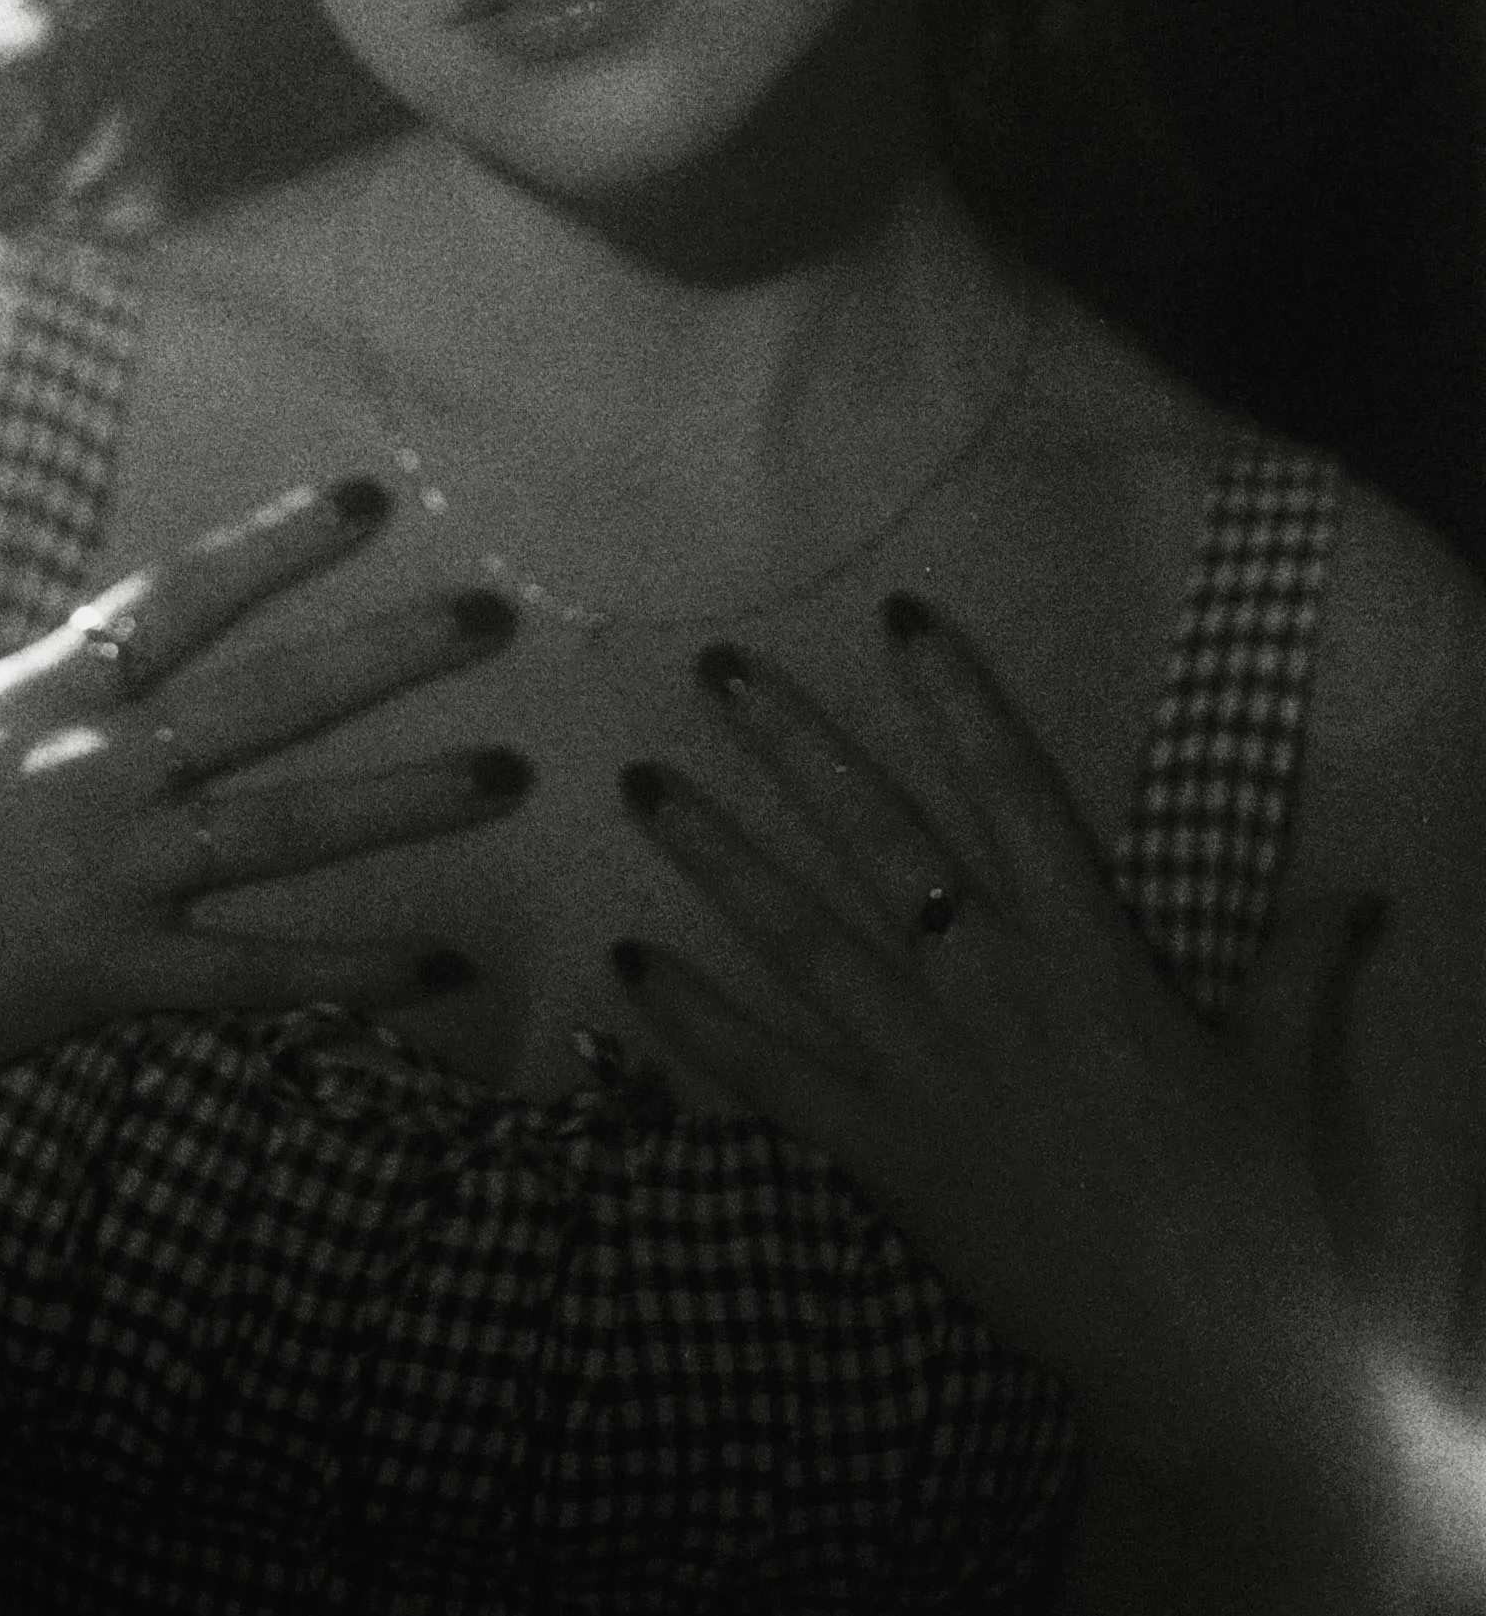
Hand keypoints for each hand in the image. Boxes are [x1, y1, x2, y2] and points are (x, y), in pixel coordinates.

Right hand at [0, 472, 526, 1149]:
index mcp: (34, 698)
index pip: (178, 597)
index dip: (278, 543)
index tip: (370, 497)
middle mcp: (89, 775)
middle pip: (266, 701)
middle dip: (387, 653)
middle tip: (497, 616)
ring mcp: (106, 880)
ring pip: (284, 832)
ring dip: (405, 804)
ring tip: (511, 777)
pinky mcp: (108, 980)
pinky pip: (253, 975)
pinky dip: (351, 971)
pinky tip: (443, 960)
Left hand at [607, 597, 1376, 1506]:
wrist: (1204, 1361)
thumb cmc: (1249, 1209)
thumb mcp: (1283, 1073)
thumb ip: (1297, 969)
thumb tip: (1350, 892)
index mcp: (1085, 951)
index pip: (1013, 790)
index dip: (958, 699)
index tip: (901, 618)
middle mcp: (988, 986)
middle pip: (874, 838)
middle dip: (792, 748)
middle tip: (718, 670)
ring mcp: (921, 1067)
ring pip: (797, 935)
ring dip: (716, 855)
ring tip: (642, 783)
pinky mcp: (879, 1151)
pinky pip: (769, 1073)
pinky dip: (694, 1018)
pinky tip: (627, 963)